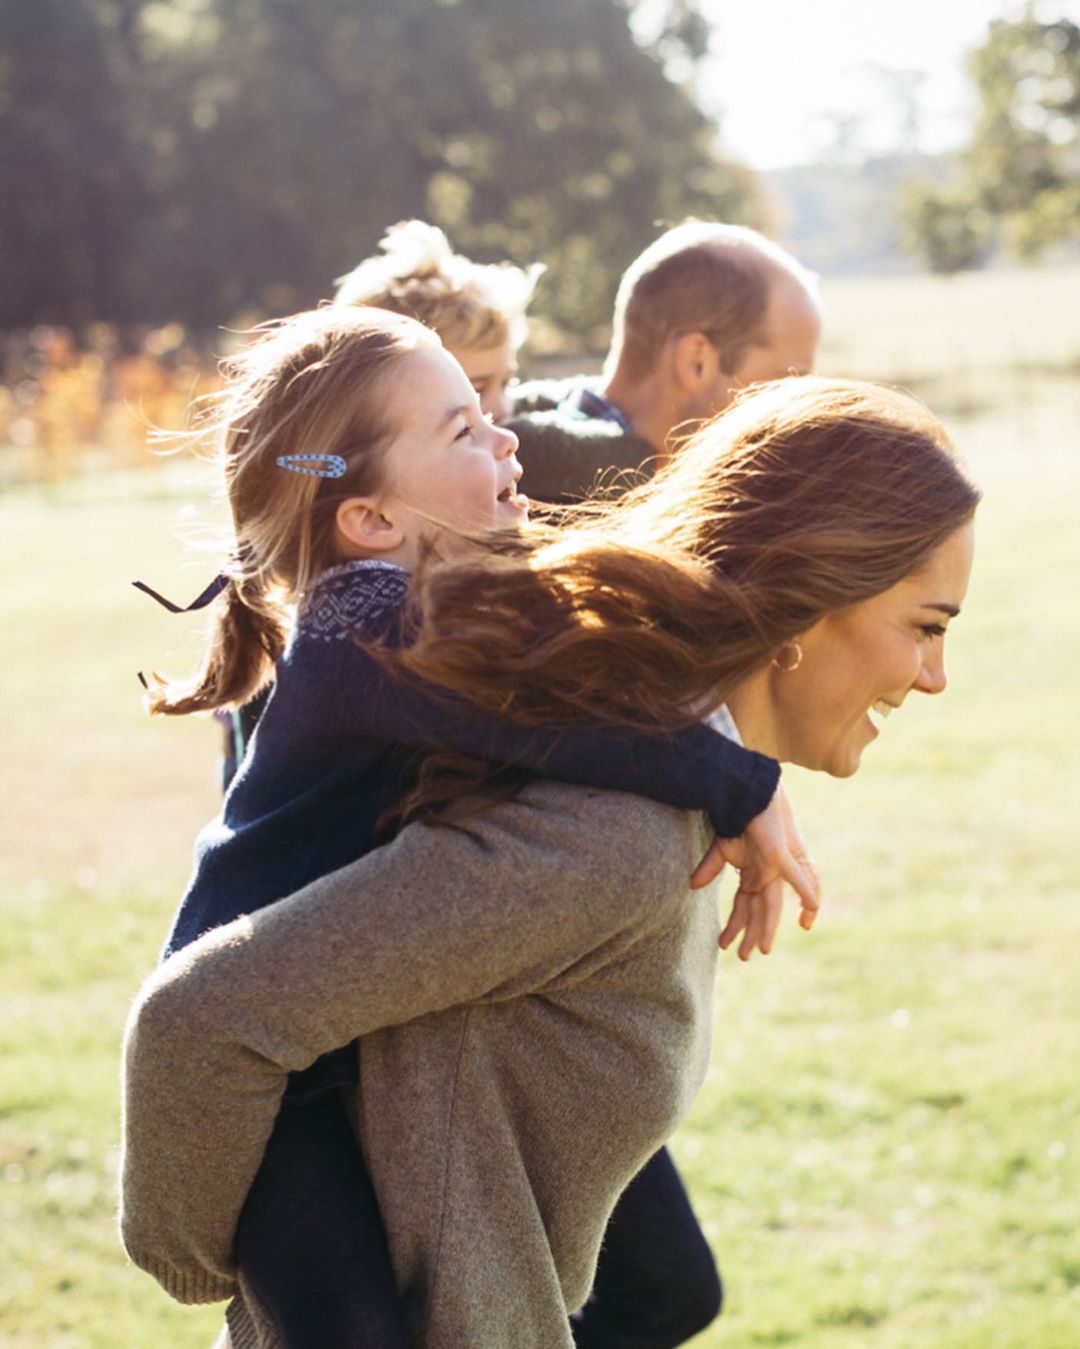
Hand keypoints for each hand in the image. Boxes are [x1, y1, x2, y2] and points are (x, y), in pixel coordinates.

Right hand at [690, 785, 819, 959]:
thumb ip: (709, 869)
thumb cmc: (736, 817)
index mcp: (752, 875)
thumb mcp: (720, 847)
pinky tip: (811, 915)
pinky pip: (796, 879)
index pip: (743, 907)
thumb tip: (692, 886)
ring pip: (772, 905)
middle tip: (744, 957)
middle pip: (758, 912)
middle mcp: (765, 876)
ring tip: (762, 949)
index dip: (735, 926)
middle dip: (751, 935)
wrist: (746, 793)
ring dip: (767, 927)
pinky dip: (806, 895)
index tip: (722, 945)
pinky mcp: (781, 856)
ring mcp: (774, 868)